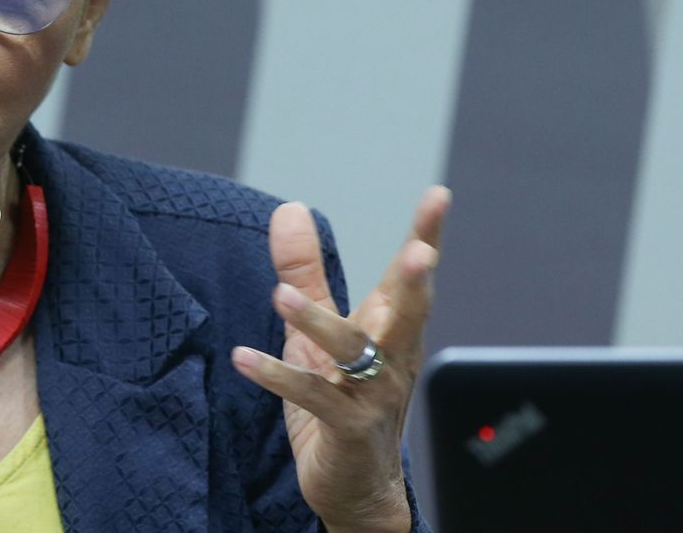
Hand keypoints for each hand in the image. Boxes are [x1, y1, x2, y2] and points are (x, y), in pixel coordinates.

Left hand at [232, 187, 450, 532]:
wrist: (355, 485)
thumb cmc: (341, 398)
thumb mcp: (316, 330)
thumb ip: (305, 271)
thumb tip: (290, 209)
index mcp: (389, 329)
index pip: (409, 277)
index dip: (427, 236)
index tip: (439, 195)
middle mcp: (391, 358)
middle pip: (409, 312)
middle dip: (415, 283)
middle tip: (419, 254)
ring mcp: (373, 394)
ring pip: (353, 351)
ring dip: (316, 322)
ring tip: (280, 296)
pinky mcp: (347, 428)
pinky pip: (312, 396)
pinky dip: (276, 376)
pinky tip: (243, 357)